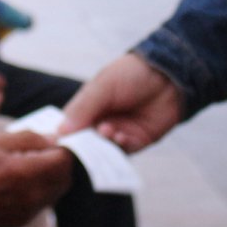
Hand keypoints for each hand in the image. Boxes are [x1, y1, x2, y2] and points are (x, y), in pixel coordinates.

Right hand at [0, 132, 72, 226]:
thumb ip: (29, 138)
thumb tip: (54, 139)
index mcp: (24, 173)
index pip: (63, 161)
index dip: (61, 148)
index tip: (51, 142)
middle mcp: (30, 196)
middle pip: (64, 178)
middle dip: (59, 164)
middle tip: (43, 152)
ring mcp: (27, 212)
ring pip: (55, 193)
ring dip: (50, 178)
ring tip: (29, 167)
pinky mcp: (20, 222)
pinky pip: (41, 204)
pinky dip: (39, 191)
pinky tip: (19, 182)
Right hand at [58, 53, 182, 152]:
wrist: (169, 75)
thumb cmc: (132, 74)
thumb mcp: (103, 86)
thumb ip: (83, 107)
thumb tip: (61, 131)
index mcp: (88, 107)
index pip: (69, 126)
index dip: (63, 135)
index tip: (57, 143)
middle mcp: (100, 122)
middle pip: (85, 142)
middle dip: (83, 144)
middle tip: (82, 143)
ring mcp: (118, 133)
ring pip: (103, 149)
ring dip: (103, 144)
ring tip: (106, 130)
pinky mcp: (137, 141)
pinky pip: (124, 151)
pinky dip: (120, 145)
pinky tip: (121, 135)